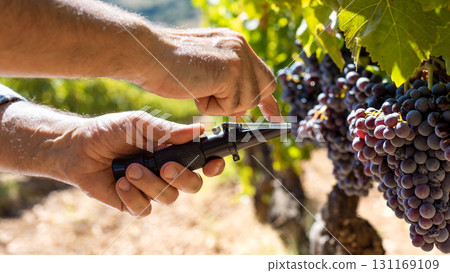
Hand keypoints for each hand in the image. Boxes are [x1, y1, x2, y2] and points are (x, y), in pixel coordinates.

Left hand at [66, 111, 224, 216]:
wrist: (77, 148)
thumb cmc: (110, 131)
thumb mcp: (138, 124)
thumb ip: (166, 130)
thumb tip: (198, 129)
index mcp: (173, 151)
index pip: (202, 162)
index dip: (213, 166)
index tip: (212, 164)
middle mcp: (167, 172)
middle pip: (193, 185)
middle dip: (182, 178)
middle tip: (164, 167)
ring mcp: (152, 189)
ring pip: (168, 197)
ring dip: (150, 183)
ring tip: (129, 169)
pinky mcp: (134, 203)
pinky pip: (145, 208)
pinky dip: (133, 196)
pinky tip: (119, 183)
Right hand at [131, 27, 281, 119]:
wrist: (147, 55)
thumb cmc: (167, 65)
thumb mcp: (205, 72)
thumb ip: (226, 83)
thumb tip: (242, 107)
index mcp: (235, 44)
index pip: (262, 75)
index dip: (267, 99)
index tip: (274, 116)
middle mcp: (241, 47)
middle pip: (261, 90)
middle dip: (241, 103)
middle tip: (213, 97)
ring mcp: (239, 58)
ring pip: (244, 102)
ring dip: (219, 105)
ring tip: (196, 86)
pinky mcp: (232, 71)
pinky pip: (230, 105)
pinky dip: (210, 106)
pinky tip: (196, 89)